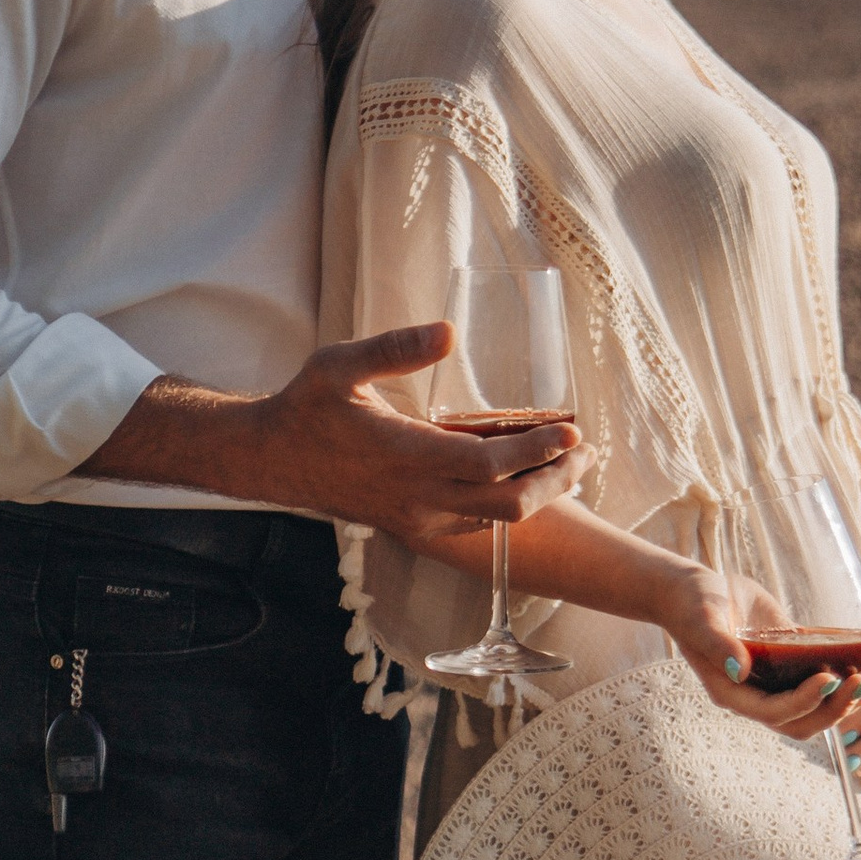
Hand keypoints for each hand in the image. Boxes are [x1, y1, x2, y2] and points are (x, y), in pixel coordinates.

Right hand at [79, 329, 584, 544]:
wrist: (274, 461)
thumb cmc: (307, 407)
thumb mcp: (340, 365)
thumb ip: (394, 349)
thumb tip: (448, 330)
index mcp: (405, 457)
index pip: (490, 464)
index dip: (538, 451)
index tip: (573, 430)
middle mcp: (418, 498)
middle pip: (509, 504)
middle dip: (556, 479)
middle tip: (586, 453)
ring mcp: (418, 520)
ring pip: (497, 522)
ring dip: (539, 494)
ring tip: (569, 465)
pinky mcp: (416, 529)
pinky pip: (477, 527)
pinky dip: (510, 506)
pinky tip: (526, 478)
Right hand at [661, 565, 860, 740]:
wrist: (693, 591)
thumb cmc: (692, 603)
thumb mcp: (701, 619)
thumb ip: (717, 645)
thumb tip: (740, 669)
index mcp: (733, 693)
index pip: (775, 711)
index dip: (804, 701)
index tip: (828, 677)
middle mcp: (758, 694)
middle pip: (804, 720)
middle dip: (837, 707)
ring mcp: (776, 681)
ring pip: (820, 704)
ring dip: (850, 695)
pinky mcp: (791, 662)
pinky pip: (823, 675)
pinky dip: (849, 669)